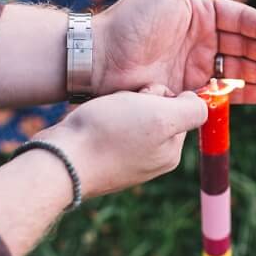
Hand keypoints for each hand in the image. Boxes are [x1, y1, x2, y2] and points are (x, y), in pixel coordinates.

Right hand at [33, 85, 207, 197]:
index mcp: (170, 152)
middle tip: (121, 108)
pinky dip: (103, 116)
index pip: (180, 107)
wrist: (59, 159)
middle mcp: (152, 160)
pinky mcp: (102, 156)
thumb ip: (191, 111)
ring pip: (132, 115)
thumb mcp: (161, 118)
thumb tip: (196, 102)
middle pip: (157, 111)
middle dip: (139, 100)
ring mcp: (126, 160)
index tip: (144, 100)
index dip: (161, 94)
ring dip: (120, 106)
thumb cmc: (108, 134)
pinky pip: (111, 125)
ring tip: (104, 114)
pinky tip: (93, 122)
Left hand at [93, 0, 255, 104]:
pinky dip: (245, 94)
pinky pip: (223, 92)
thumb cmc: (132, 17)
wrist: (101, 57)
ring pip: (238, 69)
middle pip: (245, 45)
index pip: (241, 19)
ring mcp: (196, 64)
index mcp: (200, 11)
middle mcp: (202, 37)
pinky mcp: (188, 89)